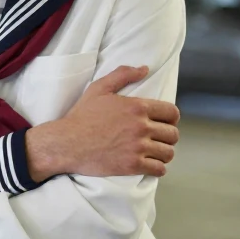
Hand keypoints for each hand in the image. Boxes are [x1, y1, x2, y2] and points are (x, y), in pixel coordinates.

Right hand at [26, 65, 179, 180]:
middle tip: (159, 138)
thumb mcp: (99, 88)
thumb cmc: (81, 116)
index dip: (171, 118)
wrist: (66, 143)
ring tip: (156, 152)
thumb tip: (144, 69)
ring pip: (168, 153)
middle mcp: (141, 127)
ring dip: (164, 153)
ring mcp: (138, 148)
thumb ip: (123, 74)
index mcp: (137, 107)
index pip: (171, 113)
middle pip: (173, 134)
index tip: (165, 122)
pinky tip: (151, 165)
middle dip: (168, 136)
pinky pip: (158, 169)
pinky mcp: (132, 165)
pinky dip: (158, 168)